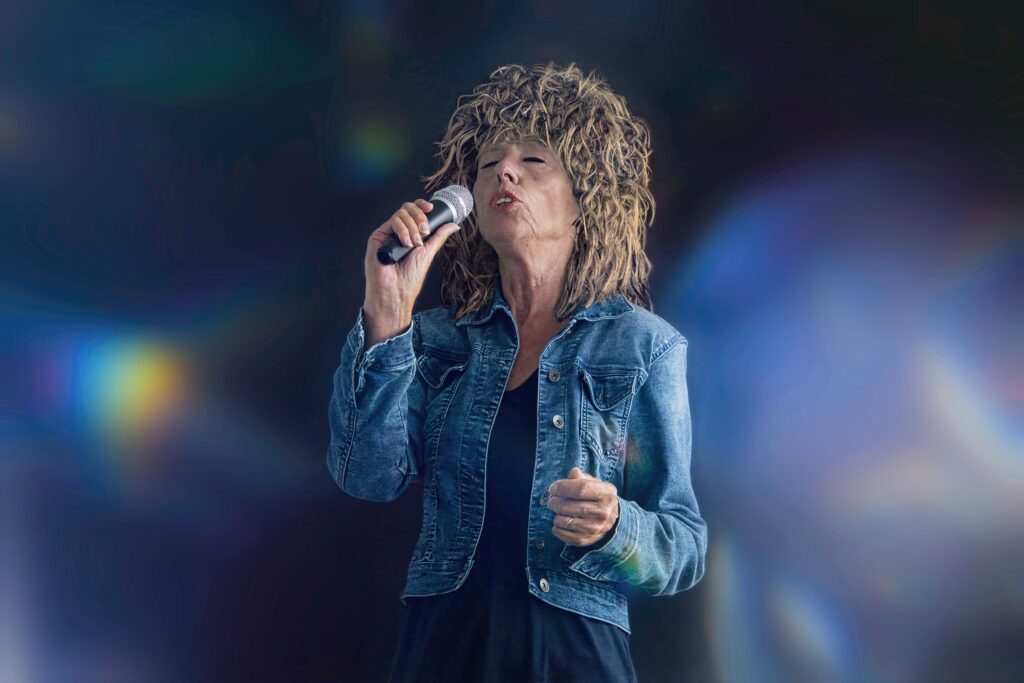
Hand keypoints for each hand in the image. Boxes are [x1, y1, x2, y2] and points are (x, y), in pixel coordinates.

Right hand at [362, 198, 460, 343]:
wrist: (397, 290)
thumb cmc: (409, 278)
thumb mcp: (428, 252)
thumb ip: (438, 236)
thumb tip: (453, 225)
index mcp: (408, 234)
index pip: (413, 211)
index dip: (421, 206)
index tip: (431, 208)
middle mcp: (397, 232)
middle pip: (407, 208)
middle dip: (420, 217)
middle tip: (424, 232)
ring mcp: (387, 234)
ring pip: (401, 213)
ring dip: (412, 227)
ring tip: (415, 244)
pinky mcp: (378, 237)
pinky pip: (392, 221)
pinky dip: (403, 230)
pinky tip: (406, 244)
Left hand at [547, 467, 619, 546]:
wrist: (612, 521)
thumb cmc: (598, 498)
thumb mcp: (595, 485)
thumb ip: (582, 478)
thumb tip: (574, 473)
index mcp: (607, 494)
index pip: (580, 489)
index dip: (562, 487)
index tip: (553, 488)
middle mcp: (603, 512)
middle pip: (569, 506)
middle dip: (555, 502)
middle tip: (552, 501)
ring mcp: (595, 528)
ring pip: (563, 520)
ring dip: (557, 515)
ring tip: (560, 512)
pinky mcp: (585, 539)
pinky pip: (561, 532)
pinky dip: (556, 527)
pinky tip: (562, 522)